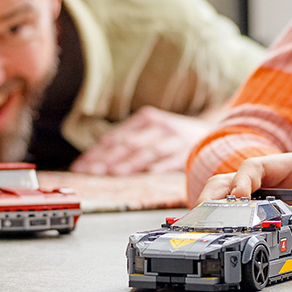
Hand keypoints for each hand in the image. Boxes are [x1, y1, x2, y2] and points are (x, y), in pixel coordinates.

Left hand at [70, 106, 215, 174]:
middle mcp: (159, 126)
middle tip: (91, 172)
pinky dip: (161, 165)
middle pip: (129, 143)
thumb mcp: (151, 129)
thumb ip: (128, 139)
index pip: (117, 137)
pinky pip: (172, 159)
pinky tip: (150, 172)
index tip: (81, 167)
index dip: (98, 152)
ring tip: (114, 172)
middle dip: (108, 159)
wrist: (210, 129)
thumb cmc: (173, 134)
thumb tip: (97, 156)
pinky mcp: (188, 150)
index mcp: (146, 118)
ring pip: (149, 150)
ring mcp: (174, 138)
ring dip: (131, 162)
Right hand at [197, 151, 291, 228]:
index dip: (243, 179)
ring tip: (200, 229)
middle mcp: (265, 180)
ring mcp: (254, 198)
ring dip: (209, 210)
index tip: (238, 196)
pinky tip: (211, 240)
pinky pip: (226, 216)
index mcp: (287, 166)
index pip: (255, 165)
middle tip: (206, 216)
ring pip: (220, 197)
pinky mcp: (250, 215)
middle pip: (227, 181)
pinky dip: (216, 225)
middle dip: (213, 196)